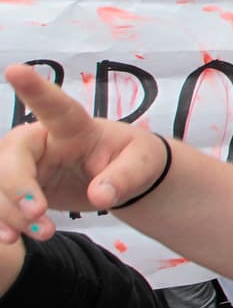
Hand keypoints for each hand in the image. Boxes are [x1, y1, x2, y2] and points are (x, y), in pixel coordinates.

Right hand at [0, 65, 167, 238]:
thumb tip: (101, 196)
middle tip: (38, 213)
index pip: (54, 105)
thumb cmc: (134, 159)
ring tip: (38, 234)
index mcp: (74, 126)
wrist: (124, 178)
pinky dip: (2, 222)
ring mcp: (26, 165)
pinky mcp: (20, 188)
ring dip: (9, 212)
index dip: (34, 88)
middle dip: (16, 186)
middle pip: (11, 155)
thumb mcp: (142, 164)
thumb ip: (124, 178)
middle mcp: (42, 141)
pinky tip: (10, 238)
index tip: (14, 70)